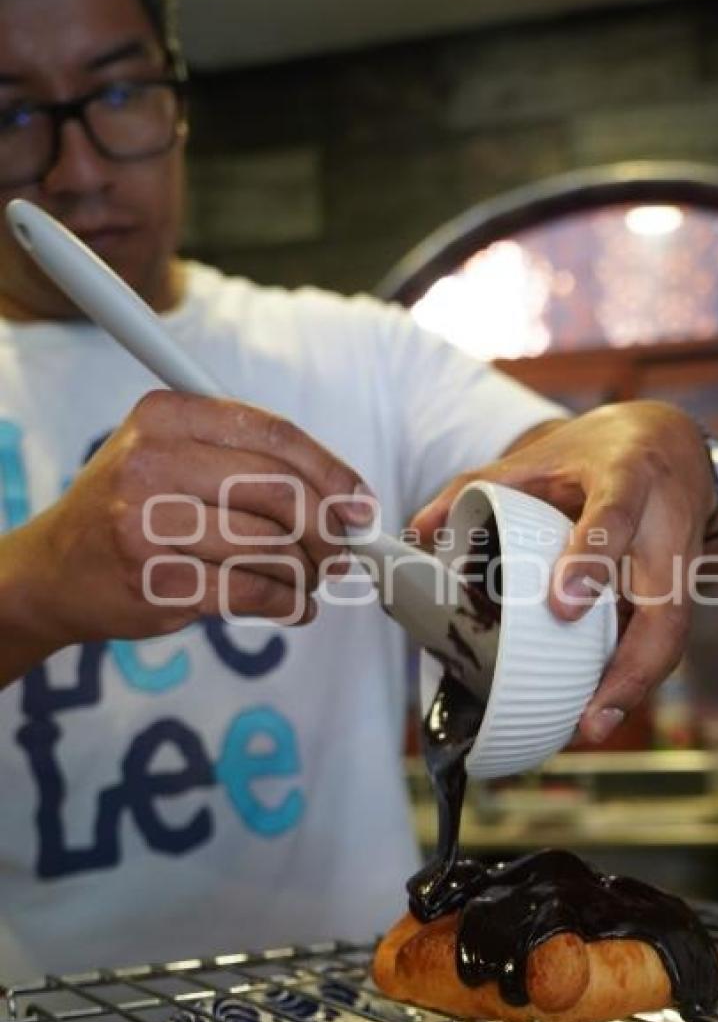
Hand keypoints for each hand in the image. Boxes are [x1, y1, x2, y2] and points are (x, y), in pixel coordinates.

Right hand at [2, 390, 372, 658]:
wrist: (53, 572)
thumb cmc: (132, 510)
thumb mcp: (172, 456)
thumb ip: (248, 461)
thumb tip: (347, 496)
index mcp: (165, 416)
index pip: (274, 434)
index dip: (332, 471)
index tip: (360, 503)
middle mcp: (151, 462)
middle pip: (280, 491)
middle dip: (328, 528)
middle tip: (342, 551)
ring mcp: (147, 523)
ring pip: (270, 546)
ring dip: (308, 572)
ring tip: (311, 580)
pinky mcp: (154, 581)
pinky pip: (251, 590)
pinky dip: (288, 602)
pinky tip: (294, 605)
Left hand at [412, 402, 717, 743]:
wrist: (676, 443)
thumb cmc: (600, 453)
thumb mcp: (542, 454)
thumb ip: (477, 485)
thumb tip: (417, 531)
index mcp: (629, 477)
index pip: (616, 517)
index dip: (592, 561)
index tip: (561, 607)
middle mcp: (666, 526)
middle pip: (667, 604)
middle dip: (632, 665)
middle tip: (589, 715)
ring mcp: (683, 566)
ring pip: (672, 635)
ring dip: (633, 686)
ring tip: (587, 727)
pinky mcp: (683, 594)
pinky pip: (663, 642)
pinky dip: (631, 679)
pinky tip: (594, 711)